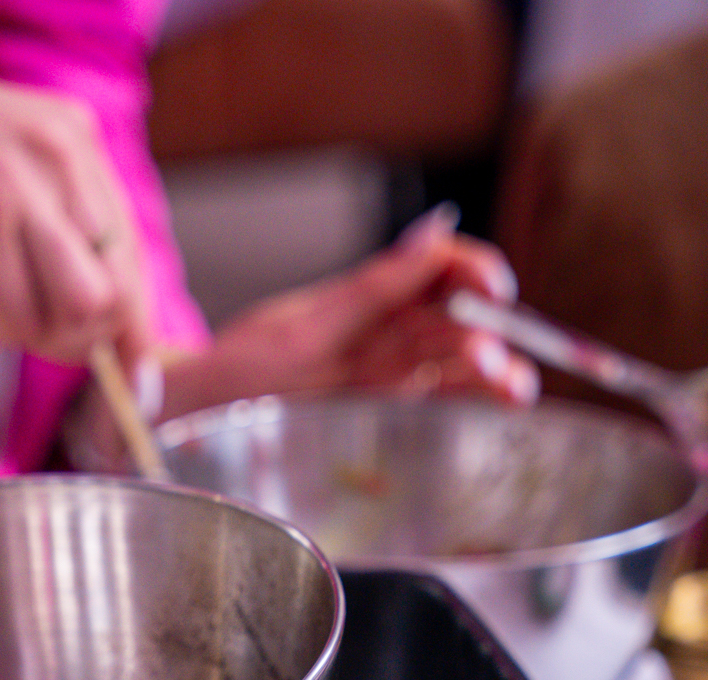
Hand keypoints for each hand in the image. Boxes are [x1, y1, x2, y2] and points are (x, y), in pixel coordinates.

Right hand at [0, 0, 152, 368]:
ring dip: (42, 336)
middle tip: (38, 335)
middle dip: (85, 339)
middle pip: (118, 289)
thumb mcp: (3, 159)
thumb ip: (54, 216)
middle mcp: (59, 154)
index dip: (132, 324)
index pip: (133, 250)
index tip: (122, 368)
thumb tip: (99, 307)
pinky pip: (15, 314)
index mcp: (75, 137)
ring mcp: (17, 186)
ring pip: (80, 309)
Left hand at [154, 213, 539, 423]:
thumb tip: (434, 233)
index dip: (474, 272)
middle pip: (454, 322)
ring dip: (490, 372)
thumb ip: (372, 289)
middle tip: (495, 359)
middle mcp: (382, 331)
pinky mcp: (377, 413)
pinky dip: (470, 401)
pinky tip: (497, 404)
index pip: (439, 268)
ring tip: (512, 387)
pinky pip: (434, 401)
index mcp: (368, 296)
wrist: (195, 419)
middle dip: (488, 334)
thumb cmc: (239, 368)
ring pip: (452, 364)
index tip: (493, 291)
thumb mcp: (305, 328)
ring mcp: (383, 373)